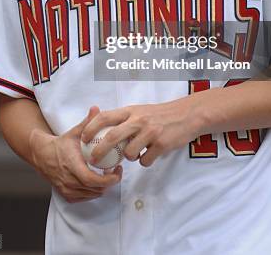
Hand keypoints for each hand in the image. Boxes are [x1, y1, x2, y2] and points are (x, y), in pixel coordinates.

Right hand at [29, 106, 121, 202]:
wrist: (43, 155)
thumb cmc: (61, 144)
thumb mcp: (75, 132)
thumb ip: (87, 122)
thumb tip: (96, 108)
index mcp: (71, 165)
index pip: (91, 180)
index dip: (108, 179)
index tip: (117, 171)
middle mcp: (68, 180)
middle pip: (94, 189)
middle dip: (109, 182)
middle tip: (117, 171)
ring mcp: (66, 189)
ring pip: (91, 194)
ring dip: (102, 187)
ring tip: (108, 174)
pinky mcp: (66, 195)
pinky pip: (85, 198)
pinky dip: (93, 191)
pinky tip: (97, 180)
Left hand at [81, 97, 200, 167]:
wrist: (187, 115)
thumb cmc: (160, 114)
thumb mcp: (140, 110)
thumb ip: (124, 119)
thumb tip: (105, 131)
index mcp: (131, 111)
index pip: (104, 117)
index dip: (91, 128)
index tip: (83, 138)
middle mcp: (139, 120)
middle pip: (112, 137)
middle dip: (100, 151)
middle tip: (94, 160)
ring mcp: (150, 132)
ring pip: (129, 153)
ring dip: (129, 158)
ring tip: (136, 153)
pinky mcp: (161, 144)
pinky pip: (145, 161)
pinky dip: (145, 161)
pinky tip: (150, 154)